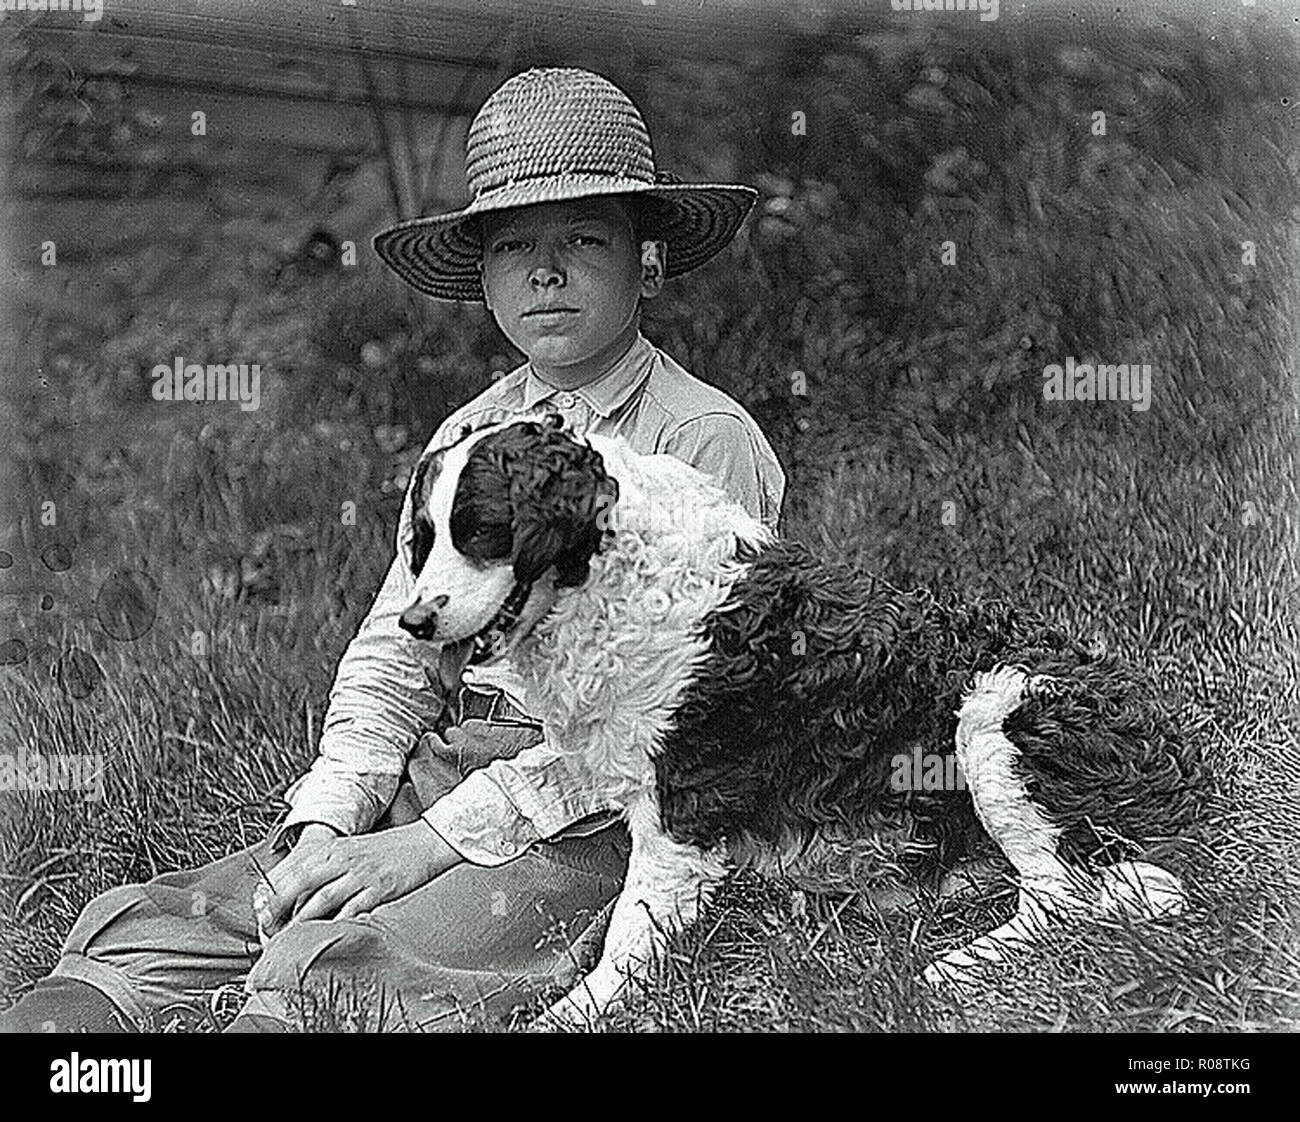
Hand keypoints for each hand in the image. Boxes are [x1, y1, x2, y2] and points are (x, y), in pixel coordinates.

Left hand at [254, 821, 460, 936]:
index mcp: (329, 848)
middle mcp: (340, 858)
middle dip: (277, 909)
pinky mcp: (378, 888)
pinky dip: (336, 924)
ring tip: (288, 941)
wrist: (423, 842)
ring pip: (320, 900)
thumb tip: (294, 895)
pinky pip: (351, 910)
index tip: (261, 914)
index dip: (270, 894)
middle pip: (298, 884)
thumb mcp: (348, 851)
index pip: (288, 870)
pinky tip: (326, 936)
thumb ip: (322, 869)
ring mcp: (359, 874)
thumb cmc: (384, 850)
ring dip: (301, 922)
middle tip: (266, 931)